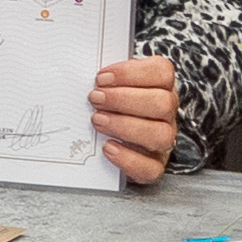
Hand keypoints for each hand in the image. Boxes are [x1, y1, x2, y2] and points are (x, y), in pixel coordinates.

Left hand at [90, 57, 182, 184]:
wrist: (101, 145)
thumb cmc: (106, 106)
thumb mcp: (106, 86)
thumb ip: (101, 79)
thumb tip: (74, 74)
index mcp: (160, 86)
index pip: (162, 72)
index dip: (131, 73)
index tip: (101, 78)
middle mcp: (166, 112)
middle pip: (163, 103)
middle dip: (124, 99)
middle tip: (95, 99)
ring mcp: (164, 140)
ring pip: (161, 135)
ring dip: (125, 126)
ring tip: (97, 121)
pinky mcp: (154, 166)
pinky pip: (151, 169)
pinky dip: (128, 159)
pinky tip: (108, 147)